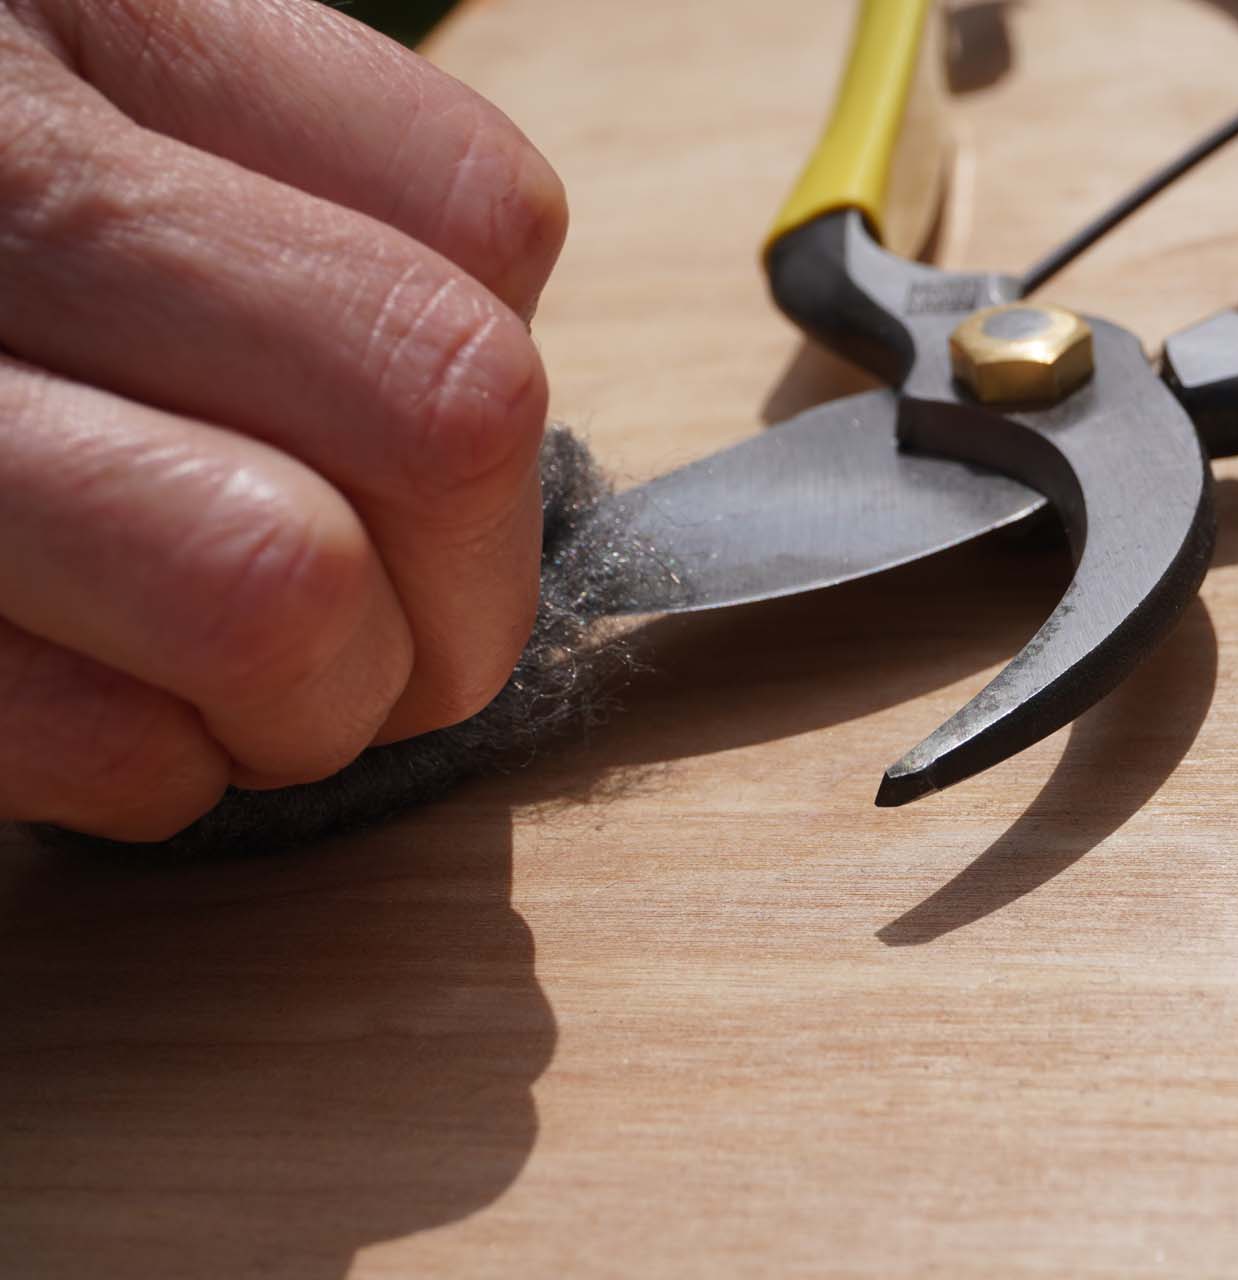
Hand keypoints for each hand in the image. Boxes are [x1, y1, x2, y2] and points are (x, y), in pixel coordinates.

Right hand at [0, 0, 565, 838]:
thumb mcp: (58, 106)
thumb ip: (267, 218)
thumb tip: (474, 448)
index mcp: (88, 17)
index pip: (475, 223)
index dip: (495, 401)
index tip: (437, 493)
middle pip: (440, 403)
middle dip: (461, 592)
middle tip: (390, 648)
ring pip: (275, 585)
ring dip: (315, 703)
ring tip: (252, 702)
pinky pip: (91, 743)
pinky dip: (145, 775)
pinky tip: (93, 720)